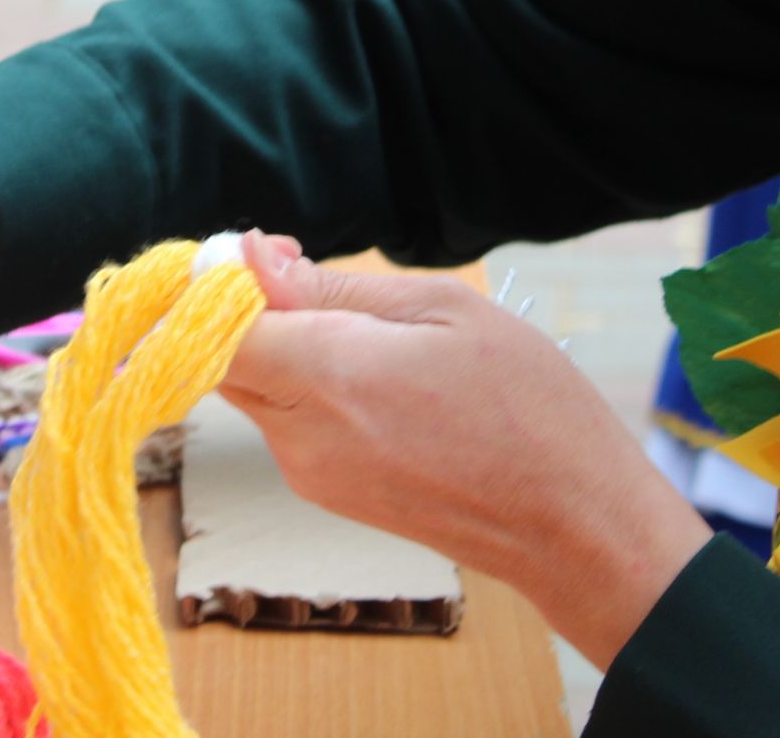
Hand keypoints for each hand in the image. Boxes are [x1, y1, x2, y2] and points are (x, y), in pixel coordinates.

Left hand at [219, 235, 711, 667]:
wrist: (574, 526)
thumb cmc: (529, 407)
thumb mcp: (443, 310)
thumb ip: (332, 289)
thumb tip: (247, 261)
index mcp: (327, 381)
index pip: (206, 332)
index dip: (213, 283)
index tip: (266, 252)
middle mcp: (301, 437)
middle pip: (216, 361)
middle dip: (239, 309)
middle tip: (300, 267)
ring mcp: (311, 475)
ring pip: (251, 389)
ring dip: (275, 345)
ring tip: (358, 322)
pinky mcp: (330, 494)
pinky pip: (286, 421)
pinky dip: (302, 383)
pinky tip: (370, 370)